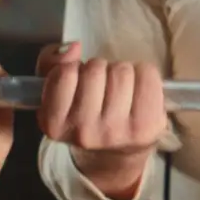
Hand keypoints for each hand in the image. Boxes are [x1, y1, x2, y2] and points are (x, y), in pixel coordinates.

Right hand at [35, 42, 166, 198]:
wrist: (115, 152)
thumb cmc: (85, 113)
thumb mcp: (56, 90)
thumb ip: (51, 61)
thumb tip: (73, 48)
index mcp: (54, 124)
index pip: (65, 72)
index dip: (75, 69)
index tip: (79, 84)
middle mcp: (84, 132)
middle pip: (96, 69)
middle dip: (100, 70)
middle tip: (103, 88)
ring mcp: (116, 133)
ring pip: (121, 71)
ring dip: (123, 73)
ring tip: (121, 91)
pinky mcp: (146, 128)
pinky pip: (147, 75)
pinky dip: (145, 75)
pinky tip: (139, 92)